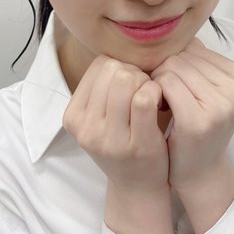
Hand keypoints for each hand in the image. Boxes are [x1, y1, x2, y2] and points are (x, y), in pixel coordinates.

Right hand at [63, 55, 168, 194]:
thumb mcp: (100, 117)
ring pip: (127, 79)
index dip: (121, 66)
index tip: (131, 82)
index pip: (98, 66)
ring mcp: (108, 137)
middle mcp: (85, 127)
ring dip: (146, 81)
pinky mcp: (136, 143)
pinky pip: (144, 97)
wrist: (138, 187)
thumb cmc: (123, 142)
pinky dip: (156, 92)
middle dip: (134, 72)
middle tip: (144, 88)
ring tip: (151, 95)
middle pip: (113, 69)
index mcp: (73, 115)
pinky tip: (160, 102)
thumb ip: (103, 87)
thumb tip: (119, 46)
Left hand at [151, 38, 233, 194]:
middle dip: (167, 72)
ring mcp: (221, 105)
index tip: (179, 87)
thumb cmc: (198, 126)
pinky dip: (154, 92)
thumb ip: (198, 60)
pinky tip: (159, 108)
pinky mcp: (200, 119)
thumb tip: (176, 31)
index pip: (196, 47)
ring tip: (165, 103)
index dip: (178, 63)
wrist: (199, 171)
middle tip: (168, 97)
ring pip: (172, 66)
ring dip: (159, 82)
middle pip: (183, 56)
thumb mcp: (209, 89)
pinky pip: (165, 83)